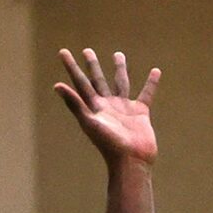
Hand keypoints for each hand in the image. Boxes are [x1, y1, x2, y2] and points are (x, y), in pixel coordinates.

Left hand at [55, 50, 159, 166]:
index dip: (71, 68)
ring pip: (120, 83)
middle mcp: (107, 106)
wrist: (131, 162)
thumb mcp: (90, 123)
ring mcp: (124, 109)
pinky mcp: (140, 113)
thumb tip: (57, 85)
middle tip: (87, 51)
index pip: (80, 83)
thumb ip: (75, 104)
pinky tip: (156, 71)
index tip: (63, 52)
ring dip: (119, 69)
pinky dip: (151, 83)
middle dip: (92, 66)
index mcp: (94, 107)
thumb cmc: (109, 145)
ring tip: (118, 54)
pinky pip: (146, 94)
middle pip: (98, 80)